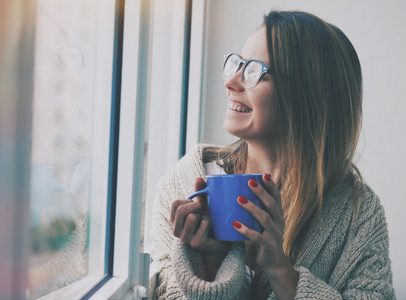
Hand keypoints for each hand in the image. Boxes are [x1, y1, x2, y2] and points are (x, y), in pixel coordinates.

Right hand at [170, 178, 229, 279]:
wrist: (219, 240)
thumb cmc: (208, 221)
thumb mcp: (202, 205)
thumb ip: (199, 192)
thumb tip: (199, 179)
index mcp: (175, 220)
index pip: (175, 203)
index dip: (188, 201)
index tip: (196, 205)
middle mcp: (176, 230)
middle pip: (182, 210)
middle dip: (196, 206)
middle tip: (204, 210)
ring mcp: (185, 238)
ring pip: (192, 217)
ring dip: (204, 215)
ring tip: (206, 220)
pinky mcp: (196, 243)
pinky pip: (204, 223)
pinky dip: (210, 222)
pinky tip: (211, 228)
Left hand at [233, 174, 297, 298]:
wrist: (273, 263)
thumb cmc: (264, 237)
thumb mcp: (264, 222)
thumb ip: (258, 209)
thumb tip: (239, 191)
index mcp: (278, 214)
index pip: (277, 197)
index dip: (271, 185)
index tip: (263, 175)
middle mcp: (280, 222)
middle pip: (271, 204)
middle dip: (261, 191)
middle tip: (249, 181)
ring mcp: (275, 234)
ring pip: (265, 218)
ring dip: (252, 207)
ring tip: (239, 199)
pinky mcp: (269, 246)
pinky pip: (257, 237)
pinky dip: (245, 230)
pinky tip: (235, 224)